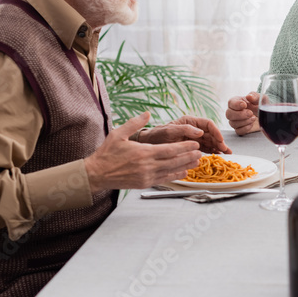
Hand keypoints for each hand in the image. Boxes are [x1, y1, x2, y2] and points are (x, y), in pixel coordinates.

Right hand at [85, 112, 202, 192]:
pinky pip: (164, 179)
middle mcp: (147, 166)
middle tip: (201, 152)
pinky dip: (175, 175)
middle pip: (174, 161)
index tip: (195, 144)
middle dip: (189, 156)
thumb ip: (134, 123)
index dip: (184, 147)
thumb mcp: (118, 134)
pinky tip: (184, 172)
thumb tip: (148, 113)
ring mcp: (146, 176)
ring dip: (186, 166)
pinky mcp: (144, 183)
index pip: (170, 150)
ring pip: (171, 171)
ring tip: (197, 162)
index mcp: (143, 153)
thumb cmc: (106, 153)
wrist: (96, 174)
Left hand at [140, 116, 231, 153]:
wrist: (147, 145)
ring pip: (209, 141)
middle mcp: (193, 129)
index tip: (220, 140)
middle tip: (225, 150)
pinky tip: (216, 155)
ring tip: (225, 154)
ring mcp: (192, 138)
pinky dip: (211, 151)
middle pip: (210, 133)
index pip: (207, 124)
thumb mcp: (169, 131)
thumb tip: (200, 132)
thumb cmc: (156, 136)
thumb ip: (184, 129)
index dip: (216, 132)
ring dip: (218, 147)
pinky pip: (204, 148)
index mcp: (189, 122)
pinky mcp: (190, 147)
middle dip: (219, 141)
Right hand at [226, 92, 259, 135]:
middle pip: (229, 114)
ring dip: (244, 121)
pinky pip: (238, 131)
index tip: (245, 105)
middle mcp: (234, 111)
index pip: (231, 103)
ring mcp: (236, 121)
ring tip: (254, 118)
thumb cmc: (261, 105)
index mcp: (237, 101)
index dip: (236, 104)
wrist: (266, 115)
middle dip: (240, 115)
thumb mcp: (261, 98)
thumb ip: (255, 96)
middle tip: (250, 113)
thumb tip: (249, 96)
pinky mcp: (240, 129)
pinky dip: (245, 128)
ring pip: (233, 123)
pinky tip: (251, 124)